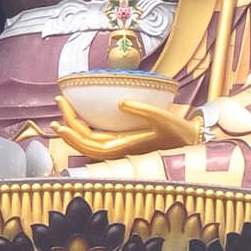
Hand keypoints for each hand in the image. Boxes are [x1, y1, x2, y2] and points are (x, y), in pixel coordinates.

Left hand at [56, 94, 204, 163]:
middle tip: (59, 100)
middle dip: (68, 124)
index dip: (73, 133)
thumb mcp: (162, 117)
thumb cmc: (178, 130)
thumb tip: (119, 102)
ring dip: (74, 128)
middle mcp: (118, 149)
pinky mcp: (124, 140)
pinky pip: (98, 137)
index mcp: (124, 147)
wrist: (191, 139)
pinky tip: (80, 119)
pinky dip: (85, 129)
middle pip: (84, 143)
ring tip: (61, 113)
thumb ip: (141, 110)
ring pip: (89, 142)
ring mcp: (120, 145)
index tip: (62, 118)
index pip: (90, 144)